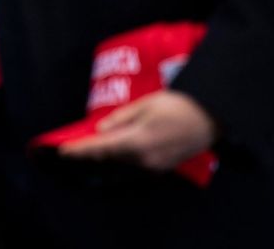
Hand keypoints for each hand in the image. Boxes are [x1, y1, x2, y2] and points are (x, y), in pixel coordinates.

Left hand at [56, 89, 215, 171]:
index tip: (63, 151)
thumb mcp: (145, 105)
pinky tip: (114, 149)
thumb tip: (102, 130)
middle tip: (72, 148)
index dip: (81, 150)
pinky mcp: (162, 167)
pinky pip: (135, 164)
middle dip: (91, 153)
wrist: (210, 118)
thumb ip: (121, 119)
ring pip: (122, 162)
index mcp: (137, 142)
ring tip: (89, 148)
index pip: (101, 148)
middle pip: (110, 158)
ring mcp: (154, 167)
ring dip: (106, 156)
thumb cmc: (177, 106)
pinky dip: (121, 157)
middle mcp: (144, 160)